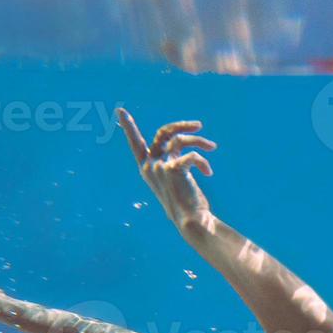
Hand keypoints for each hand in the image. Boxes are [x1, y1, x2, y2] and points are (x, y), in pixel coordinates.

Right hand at [117, 108, 218, 230]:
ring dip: (199, 141)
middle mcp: (149, 166)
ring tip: (212, 147)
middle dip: (182, 125)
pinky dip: (203, 161)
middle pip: (163, 133)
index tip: (120, 111)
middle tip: (199, 126)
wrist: (190, 221)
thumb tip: (180, 141)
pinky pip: (192, 154)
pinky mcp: (173, 169)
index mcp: (147, 168)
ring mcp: (159, 167)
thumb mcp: (175, 177)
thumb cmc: (186, 202)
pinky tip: (208, 172)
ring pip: (179, 139)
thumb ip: (172, 160)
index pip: (136, 143)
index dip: (129, 127)